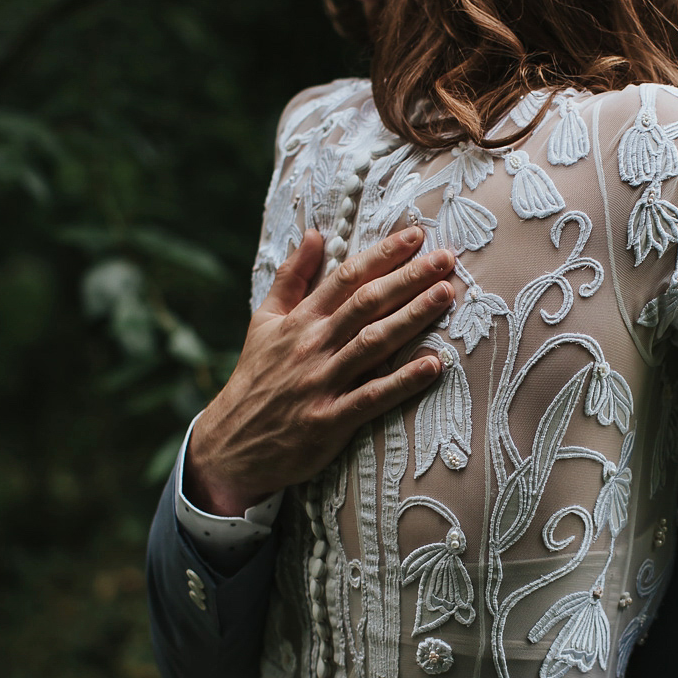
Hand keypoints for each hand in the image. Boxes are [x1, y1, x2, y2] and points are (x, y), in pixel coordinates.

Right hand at [187, 227, 455, 513]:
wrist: (231, 444)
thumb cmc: (256, 378)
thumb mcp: (264, 322)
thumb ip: (291, 277)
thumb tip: (314, 234)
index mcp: (299, 320)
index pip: (346, 277)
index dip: (382, 254)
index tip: (416, 235)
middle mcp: (312, 346)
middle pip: (366, 303)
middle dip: (408, 278)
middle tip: (446, 259)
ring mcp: (320, 383)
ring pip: (373, 343)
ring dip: (412, 318)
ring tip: (445, 295)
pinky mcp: (328, 421)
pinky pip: (371, 397)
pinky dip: (403, 382)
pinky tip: (434, 365)